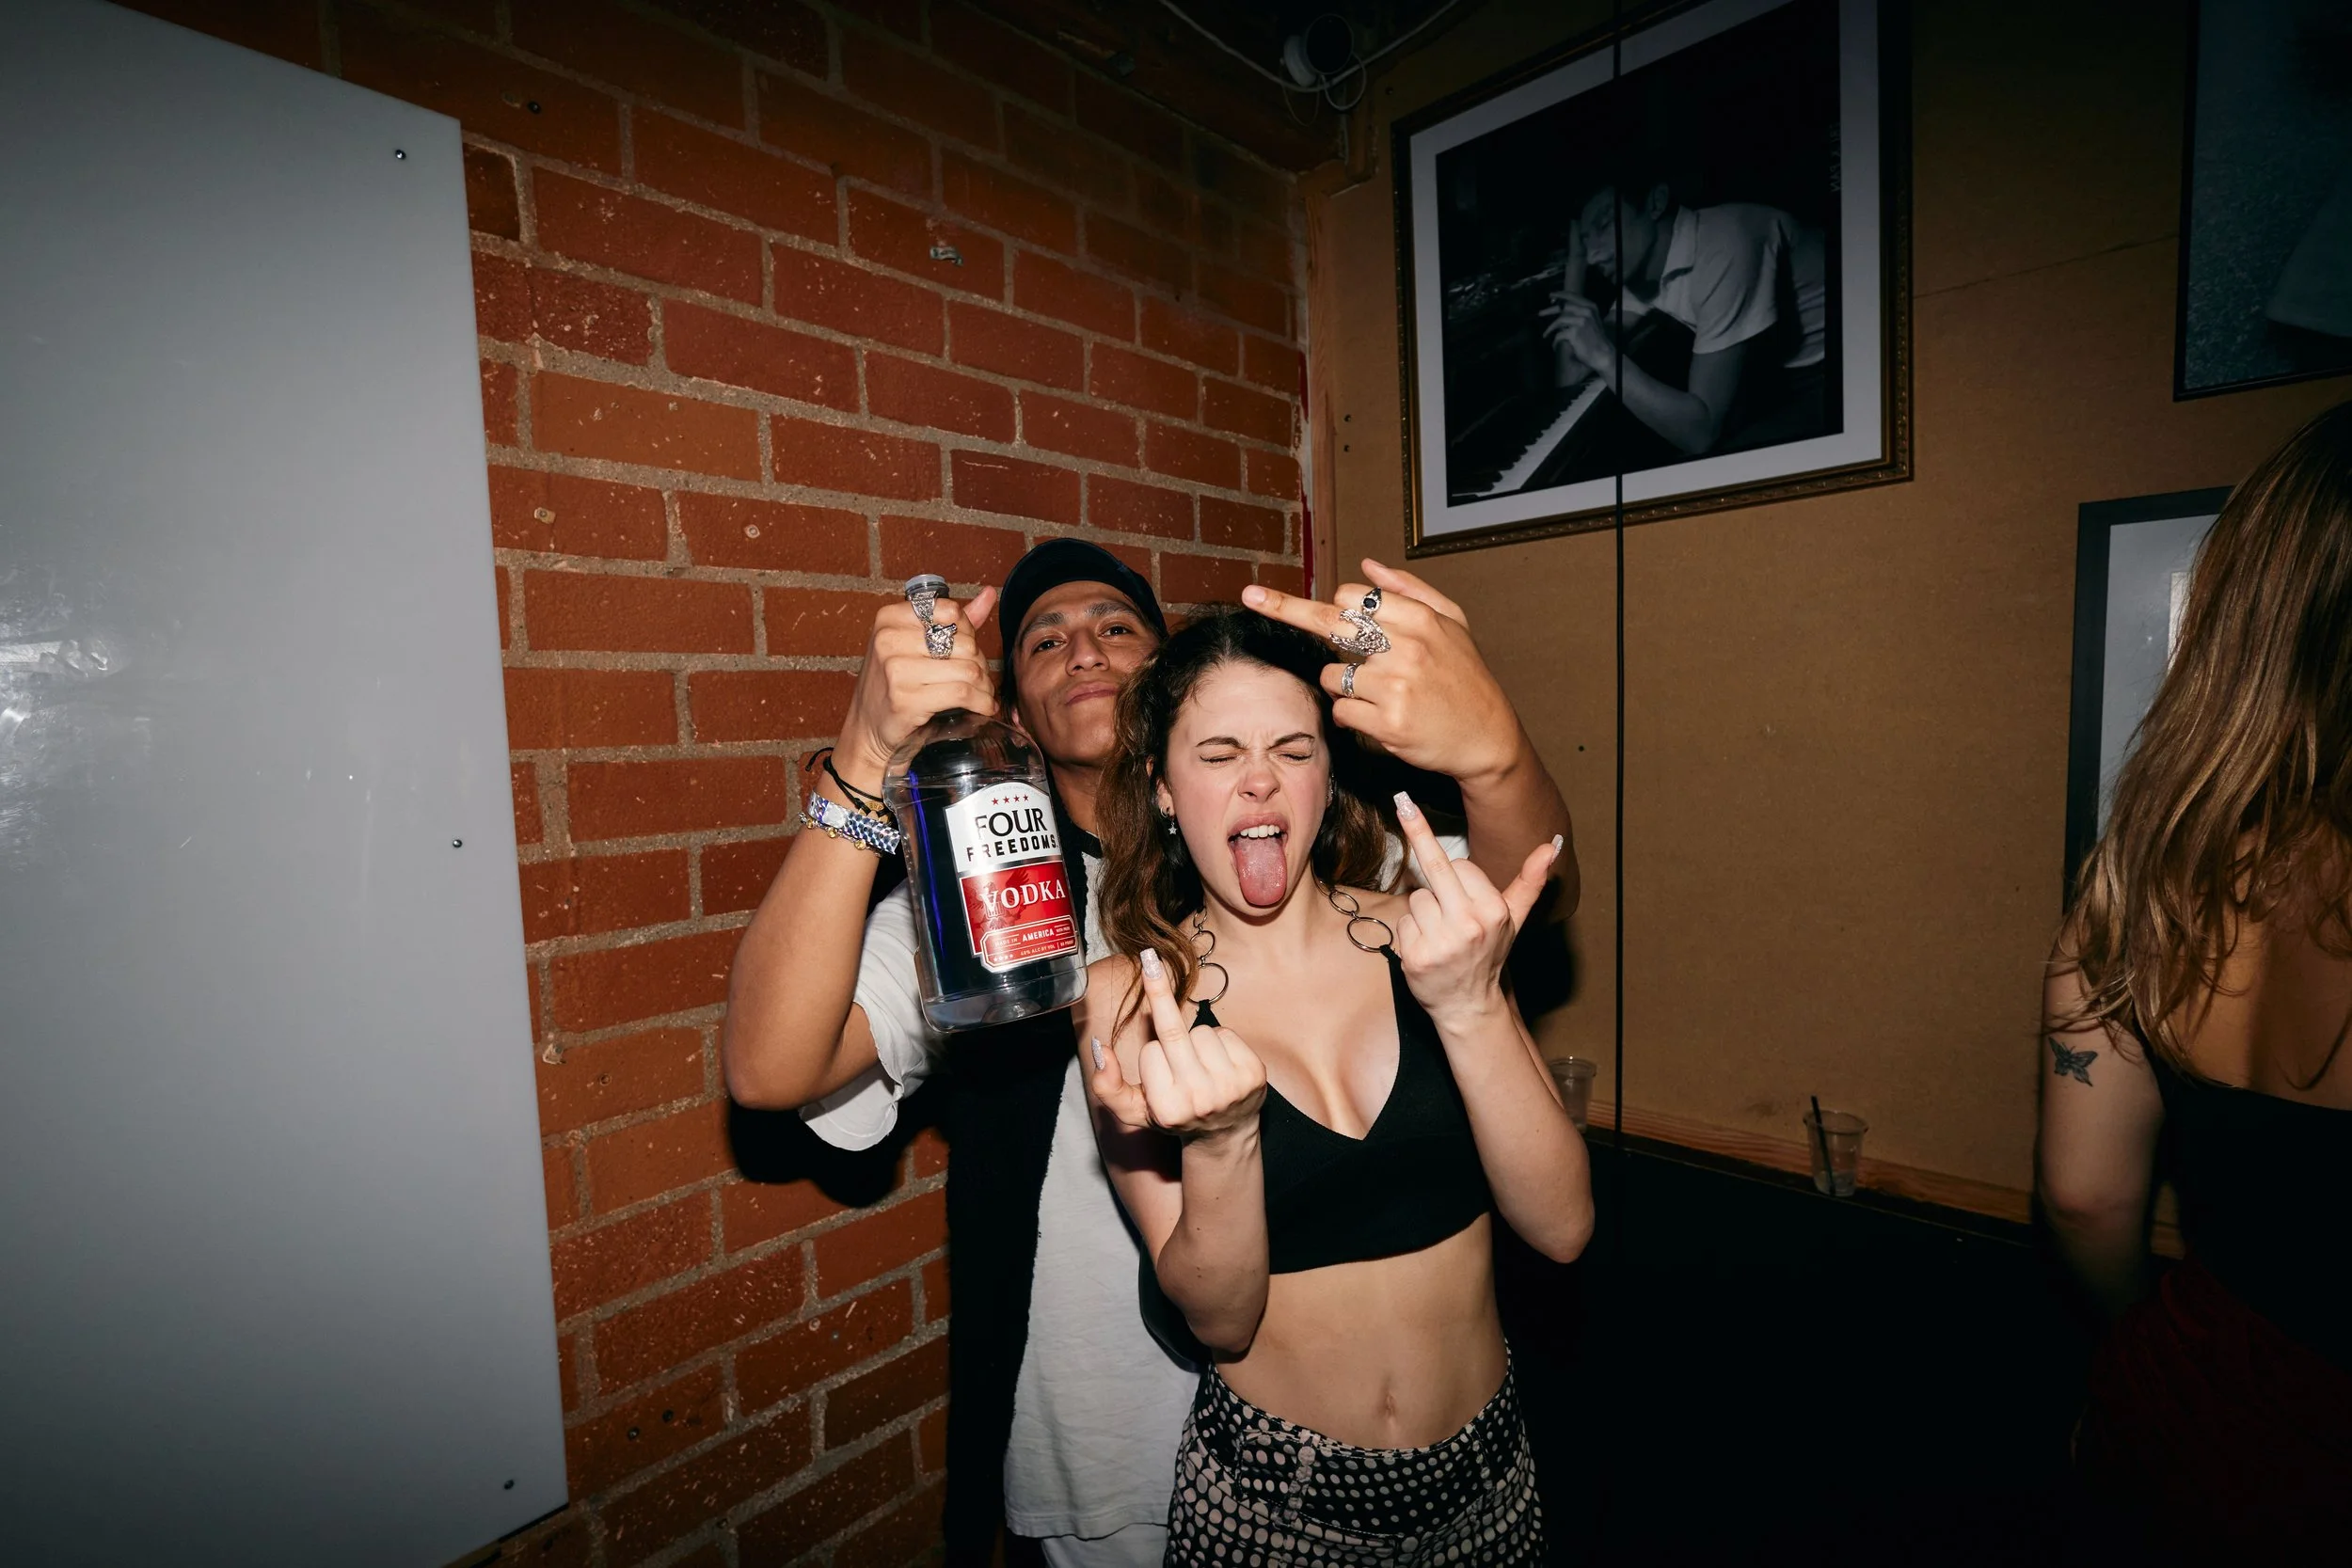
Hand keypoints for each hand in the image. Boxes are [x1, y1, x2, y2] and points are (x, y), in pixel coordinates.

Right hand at [832, 587, 998, 790]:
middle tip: (977, 679)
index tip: (967, 651)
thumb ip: (952, 621)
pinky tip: (983, 706)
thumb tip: (989, 594)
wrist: (868, 729)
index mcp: (889, 618)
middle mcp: (888, 640)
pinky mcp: (906, 699)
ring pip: (967, 669)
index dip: (968, 632)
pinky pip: (961, 693)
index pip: (950, 611)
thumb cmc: (895, 684)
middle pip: (963, 642)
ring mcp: (895, 670)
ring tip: (982, 693)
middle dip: (979, 663)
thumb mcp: (914, 645)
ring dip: (983, 685)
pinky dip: (981, 702)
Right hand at [1089, 949, 1264, 1142]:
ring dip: (1198, 1041)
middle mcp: (1200, 1100)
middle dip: (1159, 992)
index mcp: (1169, 1109)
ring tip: (1202, 1065)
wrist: (1225, 1135)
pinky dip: (1221, 1042)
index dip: (1152, 1055)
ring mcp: (1231, 1087)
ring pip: (1202, 1031)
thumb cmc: (1177, 1116)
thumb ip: (1107, 1087)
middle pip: (1175, 1032)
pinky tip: (1221, 1064)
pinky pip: (1226, 1033)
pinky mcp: (1253, 1075)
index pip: (1150, 1053)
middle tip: (1149, 958)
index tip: (1160, 1073)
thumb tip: (1097, 1047)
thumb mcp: (1137, 1112)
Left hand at [1243, 561, 1523, 786]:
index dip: (1338, 606)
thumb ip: (1410, 590)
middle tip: (1253, 596)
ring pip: (1332, 675)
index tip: (1314, 603)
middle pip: (1329, 622)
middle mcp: (1406, 648)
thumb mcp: (1453, 622)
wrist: (1488, 736)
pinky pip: (1341, 712)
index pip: (1352, 596)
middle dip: (1285, 607)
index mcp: (1420, 619)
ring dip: (1342, 685)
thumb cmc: (1466, 676)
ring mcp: (1395, 687)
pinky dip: (1350, 716)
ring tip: (1375, 693)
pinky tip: (1376, 717)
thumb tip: (1366, 564)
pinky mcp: (1387, 724)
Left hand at [1391, 790, 1556, 1026]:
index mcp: (1494, 911)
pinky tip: (1426, 948)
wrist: (1468, 1005)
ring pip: (1416, 897)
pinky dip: (1410, 932)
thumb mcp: (1514, 919)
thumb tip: (1552, 843)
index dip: (1460, 876)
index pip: (1462, 865)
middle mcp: (1469, 925)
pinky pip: (1403, 922)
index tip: (1463, 890)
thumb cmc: (1489, 954)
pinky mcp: (1415, 957)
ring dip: (1423, 911)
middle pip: (1435, 869)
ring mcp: (1440, 942)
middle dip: (1418, 836)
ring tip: (1440, 934)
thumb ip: (1530, 881)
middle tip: (1402, 802)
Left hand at [1538, 290, 1612, 375]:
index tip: (1551, 295)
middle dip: (1550, 310)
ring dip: (1550, 328)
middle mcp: (1586, 311)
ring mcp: (1580, 321)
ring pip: (1559, 320)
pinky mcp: (1574, 333)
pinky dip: (1555, 341)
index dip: (1560, 295)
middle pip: (1564, 307)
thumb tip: (1562, 308)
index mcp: (1591, 307)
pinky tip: (1555, 346)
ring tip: (1546, 334)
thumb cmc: (1596, 339)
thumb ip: (1580, 312)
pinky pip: (1559, 335)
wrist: (1602, 353)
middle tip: (1540, 313)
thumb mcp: (1591, 320)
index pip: (1573, 296)